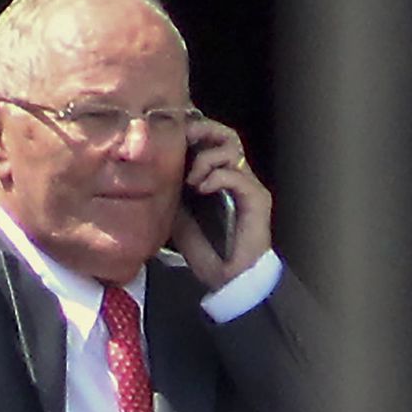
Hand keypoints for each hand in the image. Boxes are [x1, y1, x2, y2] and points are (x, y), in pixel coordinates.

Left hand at [172, 117, 272, 289]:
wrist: (230, 280)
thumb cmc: (207, 252)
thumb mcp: (178, 217)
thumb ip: (171, 193)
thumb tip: (153, 171)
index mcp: (218, 179)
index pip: (210, 140)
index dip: (193, 131)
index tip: (169, 134)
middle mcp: (236, 177)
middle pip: (225, 136)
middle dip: (203, 130)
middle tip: (183, 138)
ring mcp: (248, 186)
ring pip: (232, 149)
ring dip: (206, 158)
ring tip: (191, 179)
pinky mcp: (257, 198)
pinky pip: (236, 175)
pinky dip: (216, 176)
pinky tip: (202, 188)